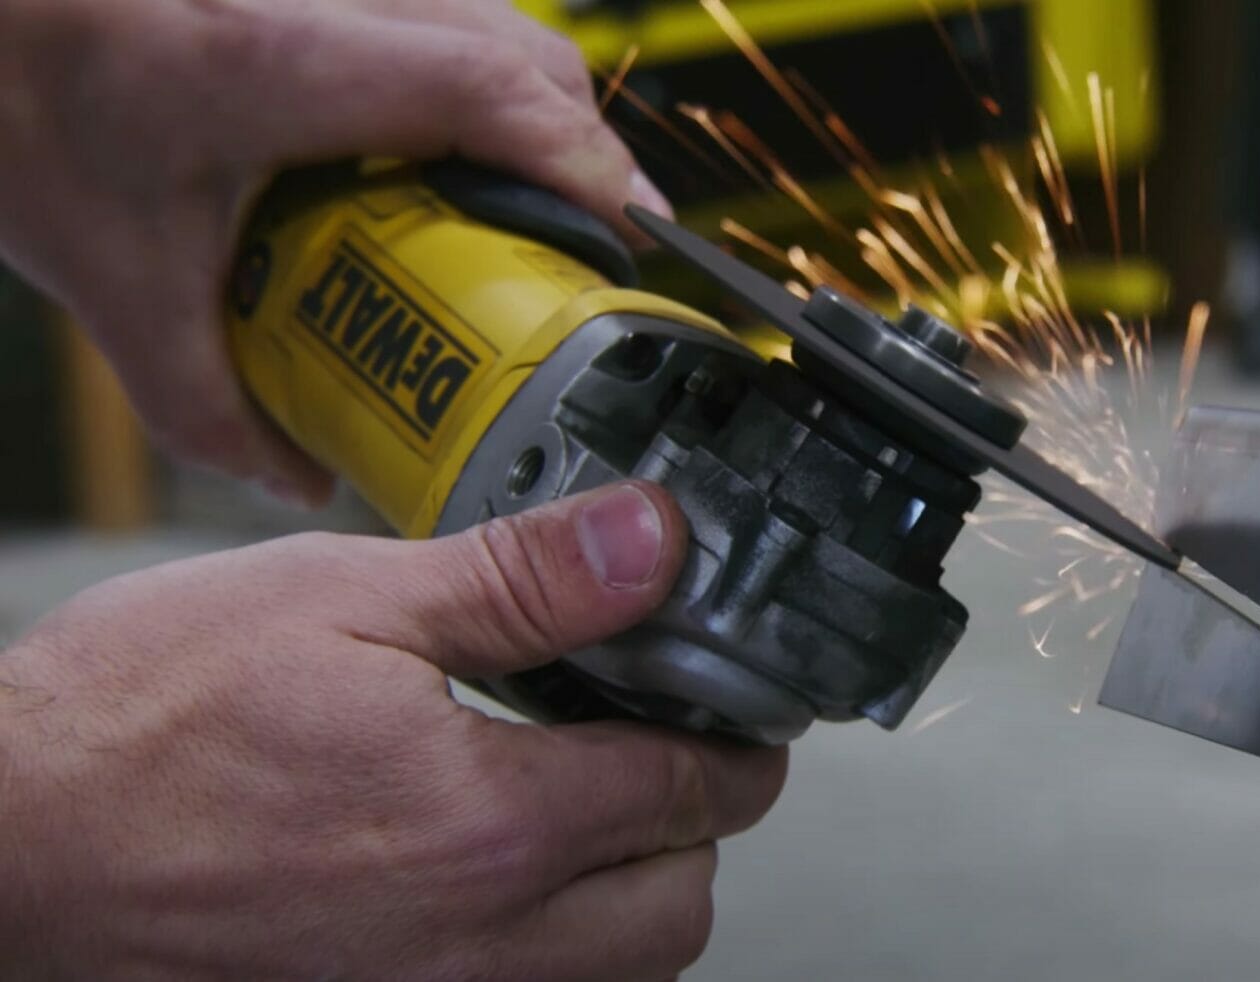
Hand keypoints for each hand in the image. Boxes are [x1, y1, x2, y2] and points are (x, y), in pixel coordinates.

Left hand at [0, 0, 669, 503]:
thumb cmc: (14, 108)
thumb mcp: (109, 279)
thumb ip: (206, 401)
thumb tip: (302, 472)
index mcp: (273, 62)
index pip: (489, 95)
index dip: (583, 168)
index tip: (626, 242)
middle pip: (528, 56)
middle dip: (586, 156)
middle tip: (596, 250)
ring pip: (507, 23)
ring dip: (548, 117)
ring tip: (552, 209)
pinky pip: (459, 16)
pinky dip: (496, 84)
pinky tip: (473, 150)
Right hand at [0, 481, 785, 979]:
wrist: (1, 851)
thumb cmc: (135, 728)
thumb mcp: (336, 600)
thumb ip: (519, 580)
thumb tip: (652, 541)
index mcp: (488, 827)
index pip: (695, 791)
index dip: (736, 736)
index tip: (733, 703)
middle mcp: (477, 947)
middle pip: (678, 906)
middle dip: (695, 825)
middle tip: (658, 753)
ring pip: (612, 975)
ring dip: (629, 896)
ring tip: (578, 813)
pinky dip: (548, 952)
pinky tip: (495, 883)